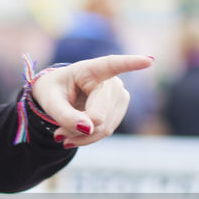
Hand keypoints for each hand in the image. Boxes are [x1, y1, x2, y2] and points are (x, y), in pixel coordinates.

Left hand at [31, 54, 152, 146]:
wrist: (58, 96)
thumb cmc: (53, 91)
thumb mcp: (50, 101)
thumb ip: (65, 115)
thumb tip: (89, 128)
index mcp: (90, 69)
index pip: (112, 65)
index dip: (130, 64)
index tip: (148, 61)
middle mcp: (111, 81)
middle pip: (99, 114)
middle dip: (77, 129)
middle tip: (58, 135)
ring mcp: (120, 95)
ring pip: (104, 127)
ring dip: (81, 136)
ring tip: (62, 135)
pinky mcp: (120, 110)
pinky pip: (106, 131)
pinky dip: (88, 138)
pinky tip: (73, 137)